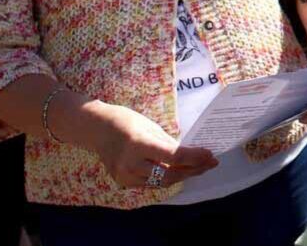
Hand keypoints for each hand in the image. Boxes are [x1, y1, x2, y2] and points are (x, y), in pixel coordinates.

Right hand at [91, 103, 216, 187]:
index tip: (210, 155)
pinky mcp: (123, 182)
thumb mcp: (150, 127)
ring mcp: (125, 176)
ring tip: (199, 168)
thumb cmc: (125, 121)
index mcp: (138, 144)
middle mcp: (130, 163)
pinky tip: (179, 172)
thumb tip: (190, 156)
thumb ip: (169, 144)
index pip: (173, 157)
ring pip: (161, 182)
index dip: (195, 158)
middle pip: (169, 174)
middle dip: (193, 170)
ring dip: (182, 176)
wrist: (96, 129)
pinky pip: (150, 183)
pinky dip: (166, 178)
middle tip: (210, 163)